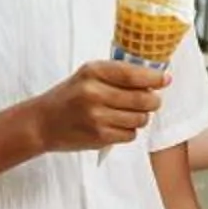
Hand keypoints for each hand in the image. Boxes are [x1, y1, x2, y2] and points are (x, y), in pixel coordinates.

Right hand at [29, 60, 166, 153]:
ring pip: (140, 118)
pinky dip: (129, 131)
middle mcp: (95, 93)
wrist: (42, 123)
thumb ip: (117, 74)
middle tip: (151, 101)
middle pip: (143, 98)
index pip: (134, 74)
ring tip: (130, 114)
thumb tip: (154, 78)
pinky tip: (117, 125)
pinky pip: (130, 134)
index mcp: (93, 72)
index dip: (155, 78)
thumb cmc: (70, 96)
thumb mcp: (88, 75)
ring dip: (141, 117)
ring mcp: (97, 116)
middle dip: (153, 101)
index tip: (165, 79)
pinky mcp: (99, 136)